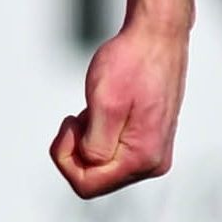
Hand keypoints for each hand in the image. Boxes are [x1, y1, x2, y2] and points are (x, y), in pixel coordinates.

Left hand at [50, 16, 187, 198]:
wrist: (156, 37)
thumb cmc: (132, 63)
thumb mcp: (104, 104)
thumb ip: (95, 145)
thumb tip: (90, 165)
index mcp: (143, 159)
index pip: (87, 184)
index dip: (65, 159)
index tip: (68, 126)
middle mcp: (153, 163)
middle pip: (94, 178)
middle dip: (77, 149)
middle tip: (78, 116)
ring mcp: (153, 152)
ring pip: (101, 164)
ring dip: (87, 139)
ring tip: (95, 109)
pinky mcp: (149, 140)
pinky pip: (112, 150)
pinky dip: (98, 133)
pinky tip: (104, 109)